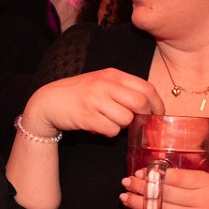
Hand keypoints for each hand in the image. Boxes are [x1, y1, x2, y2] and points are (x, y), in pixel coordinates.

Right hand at [24, 68, 162, 138]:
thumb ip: (124, 90)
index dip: (157, 104)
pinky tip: (100, 126)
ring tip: (111, 121)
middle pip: (140, 103)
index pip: (146, 88)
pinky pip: (111, 130)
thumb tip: (148, 107)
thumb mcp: (103, 82)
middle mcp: (105, 85)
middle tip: (139, 122)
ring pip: (126, 119)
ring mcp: (95, 100)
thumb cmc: (80, 93)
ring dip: (122, 126)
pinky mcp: (87, 116)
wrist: (50, 100)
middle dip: (143, 116)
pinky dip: (109, 132)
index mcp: (113, 75)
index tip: (157, 114)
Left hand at [119, 164, 208, 208]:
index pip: (176, 176)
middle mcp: (202, 201)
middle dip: (140, 186)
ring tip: (125, 197)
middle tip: (126, 182)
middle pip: (164, 191)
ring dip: (137, 203)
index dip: (154, 173)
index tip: (140, 171)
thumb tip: (189, 154)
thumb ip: (207, 170)